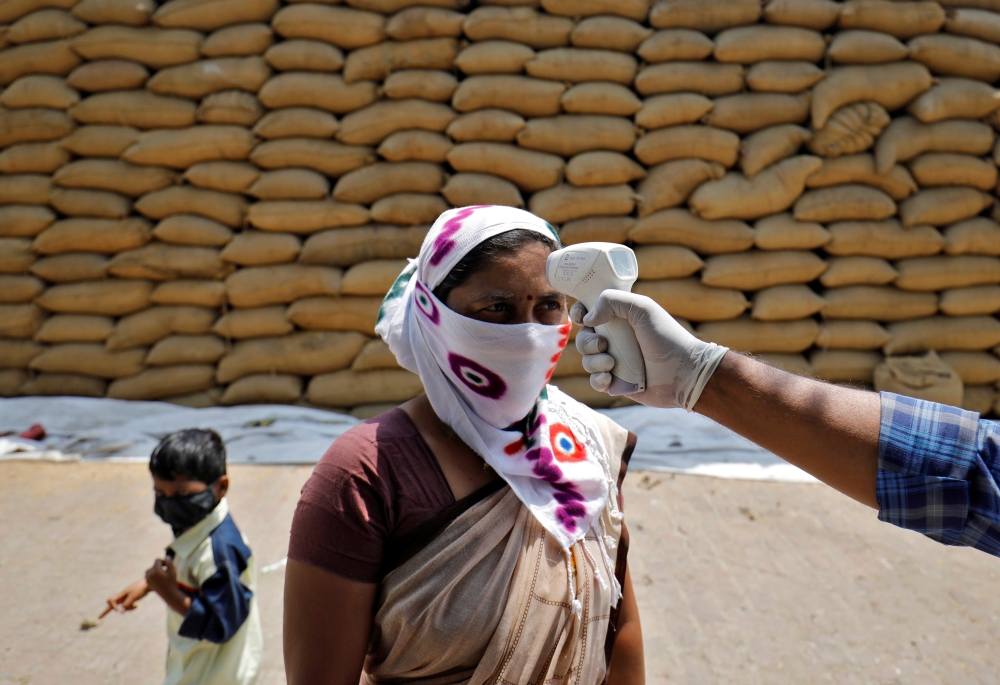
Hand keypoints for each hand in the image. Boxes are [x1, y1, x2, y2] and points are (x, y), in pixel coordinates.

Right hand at [100, 578, 148, 617]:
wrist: (148, 584)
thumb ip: (127, 604)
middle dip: (105, 611)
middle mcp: (122, 597)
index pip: (110, 601)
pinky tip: (136, 606)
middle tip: (99, 617)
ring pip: (122, 608)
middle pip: (111, 605)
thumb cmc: (140, 589)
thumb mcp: (133, 597)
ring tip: (135, 606)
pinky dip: (131, 608)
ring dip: (128, 609)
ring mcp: (126, 599)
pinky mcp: (131, 600)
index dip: (113, 606)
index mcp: (121, 594)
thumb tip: (121, 612)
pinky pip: (128, 607)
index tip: (119, 610)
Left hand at [145, 557, 176, 596]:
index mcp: (156, 570)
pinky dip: (153, 574)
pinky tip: (159, 578)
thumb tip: (166, 556)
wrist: (168, 593)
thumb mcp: (173, 571)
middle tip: (166, 571)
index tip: (168, 566)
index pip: (157, 560)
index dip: (163, 561)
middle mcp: (150, 574)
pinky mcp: (147, 581)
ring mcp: (147, 578)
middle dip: (160, 566)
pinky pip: (149, 574)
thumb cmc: (171, 581)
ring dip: (156, 569)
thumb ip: (169, 562)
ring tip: (162, 574)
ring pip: (151, 569)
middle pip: (154, 564)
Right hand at [571, 291, 727, 409]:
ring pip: (587, 361)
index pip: (589, 312)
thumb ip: (613, 300)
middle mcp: (615, 340)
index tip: (583, 318)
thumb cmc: (667, 337)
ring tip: (612, 364)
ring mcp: (615, 362)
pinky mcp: (617, 383)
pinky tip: (610, 379)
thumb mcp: (642, 308)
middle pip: (583, 339)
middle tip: (604, 345)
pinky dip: (598, 380)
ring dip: (594, 362)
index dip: (580, 314)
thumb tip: (589, 319)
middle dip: (587, 343)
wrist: (684, 372)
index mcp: (619, 319)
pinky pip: (595, 382)